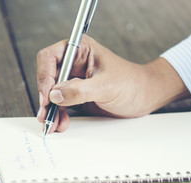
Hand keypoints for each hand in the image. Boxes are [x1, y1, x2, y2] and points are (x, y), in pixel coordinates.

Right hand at [36, 35, 188, 132]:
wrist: (146, 98)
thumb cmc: (132, 83)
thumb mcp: (106, 86)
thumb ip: (79, 90)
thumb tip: (55, 94)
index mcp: (80, 50)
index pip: (51, 57)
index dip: (45, 76)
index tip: (47, 95)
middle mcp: (74, 63)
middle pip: (48, 77)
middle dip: (45, 97)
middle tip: (46, 113)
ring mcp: (75, 80)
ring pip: (52, 93)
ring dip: (51, 109)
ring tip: (53, 123)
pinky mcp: (77, 95)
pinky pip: (61, 104)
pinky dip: (59, 114)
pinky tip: (61, 123)